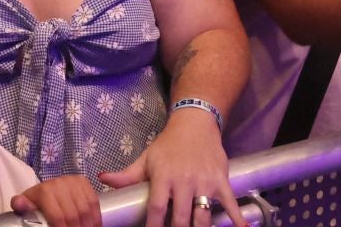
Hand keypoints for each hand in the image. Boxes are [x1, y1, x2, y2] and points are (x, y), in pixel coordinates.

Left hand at [12, 175, 101, 226]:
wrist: (46, 189)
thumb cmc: (37, 201)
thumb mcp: (27, 204)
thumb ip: (22, 205)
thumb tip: (19, 203)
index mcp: (45, 190)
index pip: (58, 216)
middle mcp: (60, 183)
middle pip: (74, 214)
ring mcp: (73, 181)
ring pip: (86, 208)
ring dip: (89, 224)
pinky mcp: (83, 181)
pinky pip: (94, 201)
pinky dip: (96, 216)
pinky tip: (95, 225)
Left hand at [98, 107, 239, 226]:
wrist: (195, 124)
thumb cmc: (168, 146)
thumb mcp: (146, 159)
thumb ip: (126, 175)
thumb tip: (102, 180)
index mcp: (163, 176)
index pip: (156, 208)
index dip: (153, 226)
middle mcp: (184, 181)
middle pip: (180, 217)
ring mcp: (204, 182)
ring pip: (202, 215)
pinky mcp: (221, 182)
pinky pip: (231, 204)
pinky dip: (238, 220)